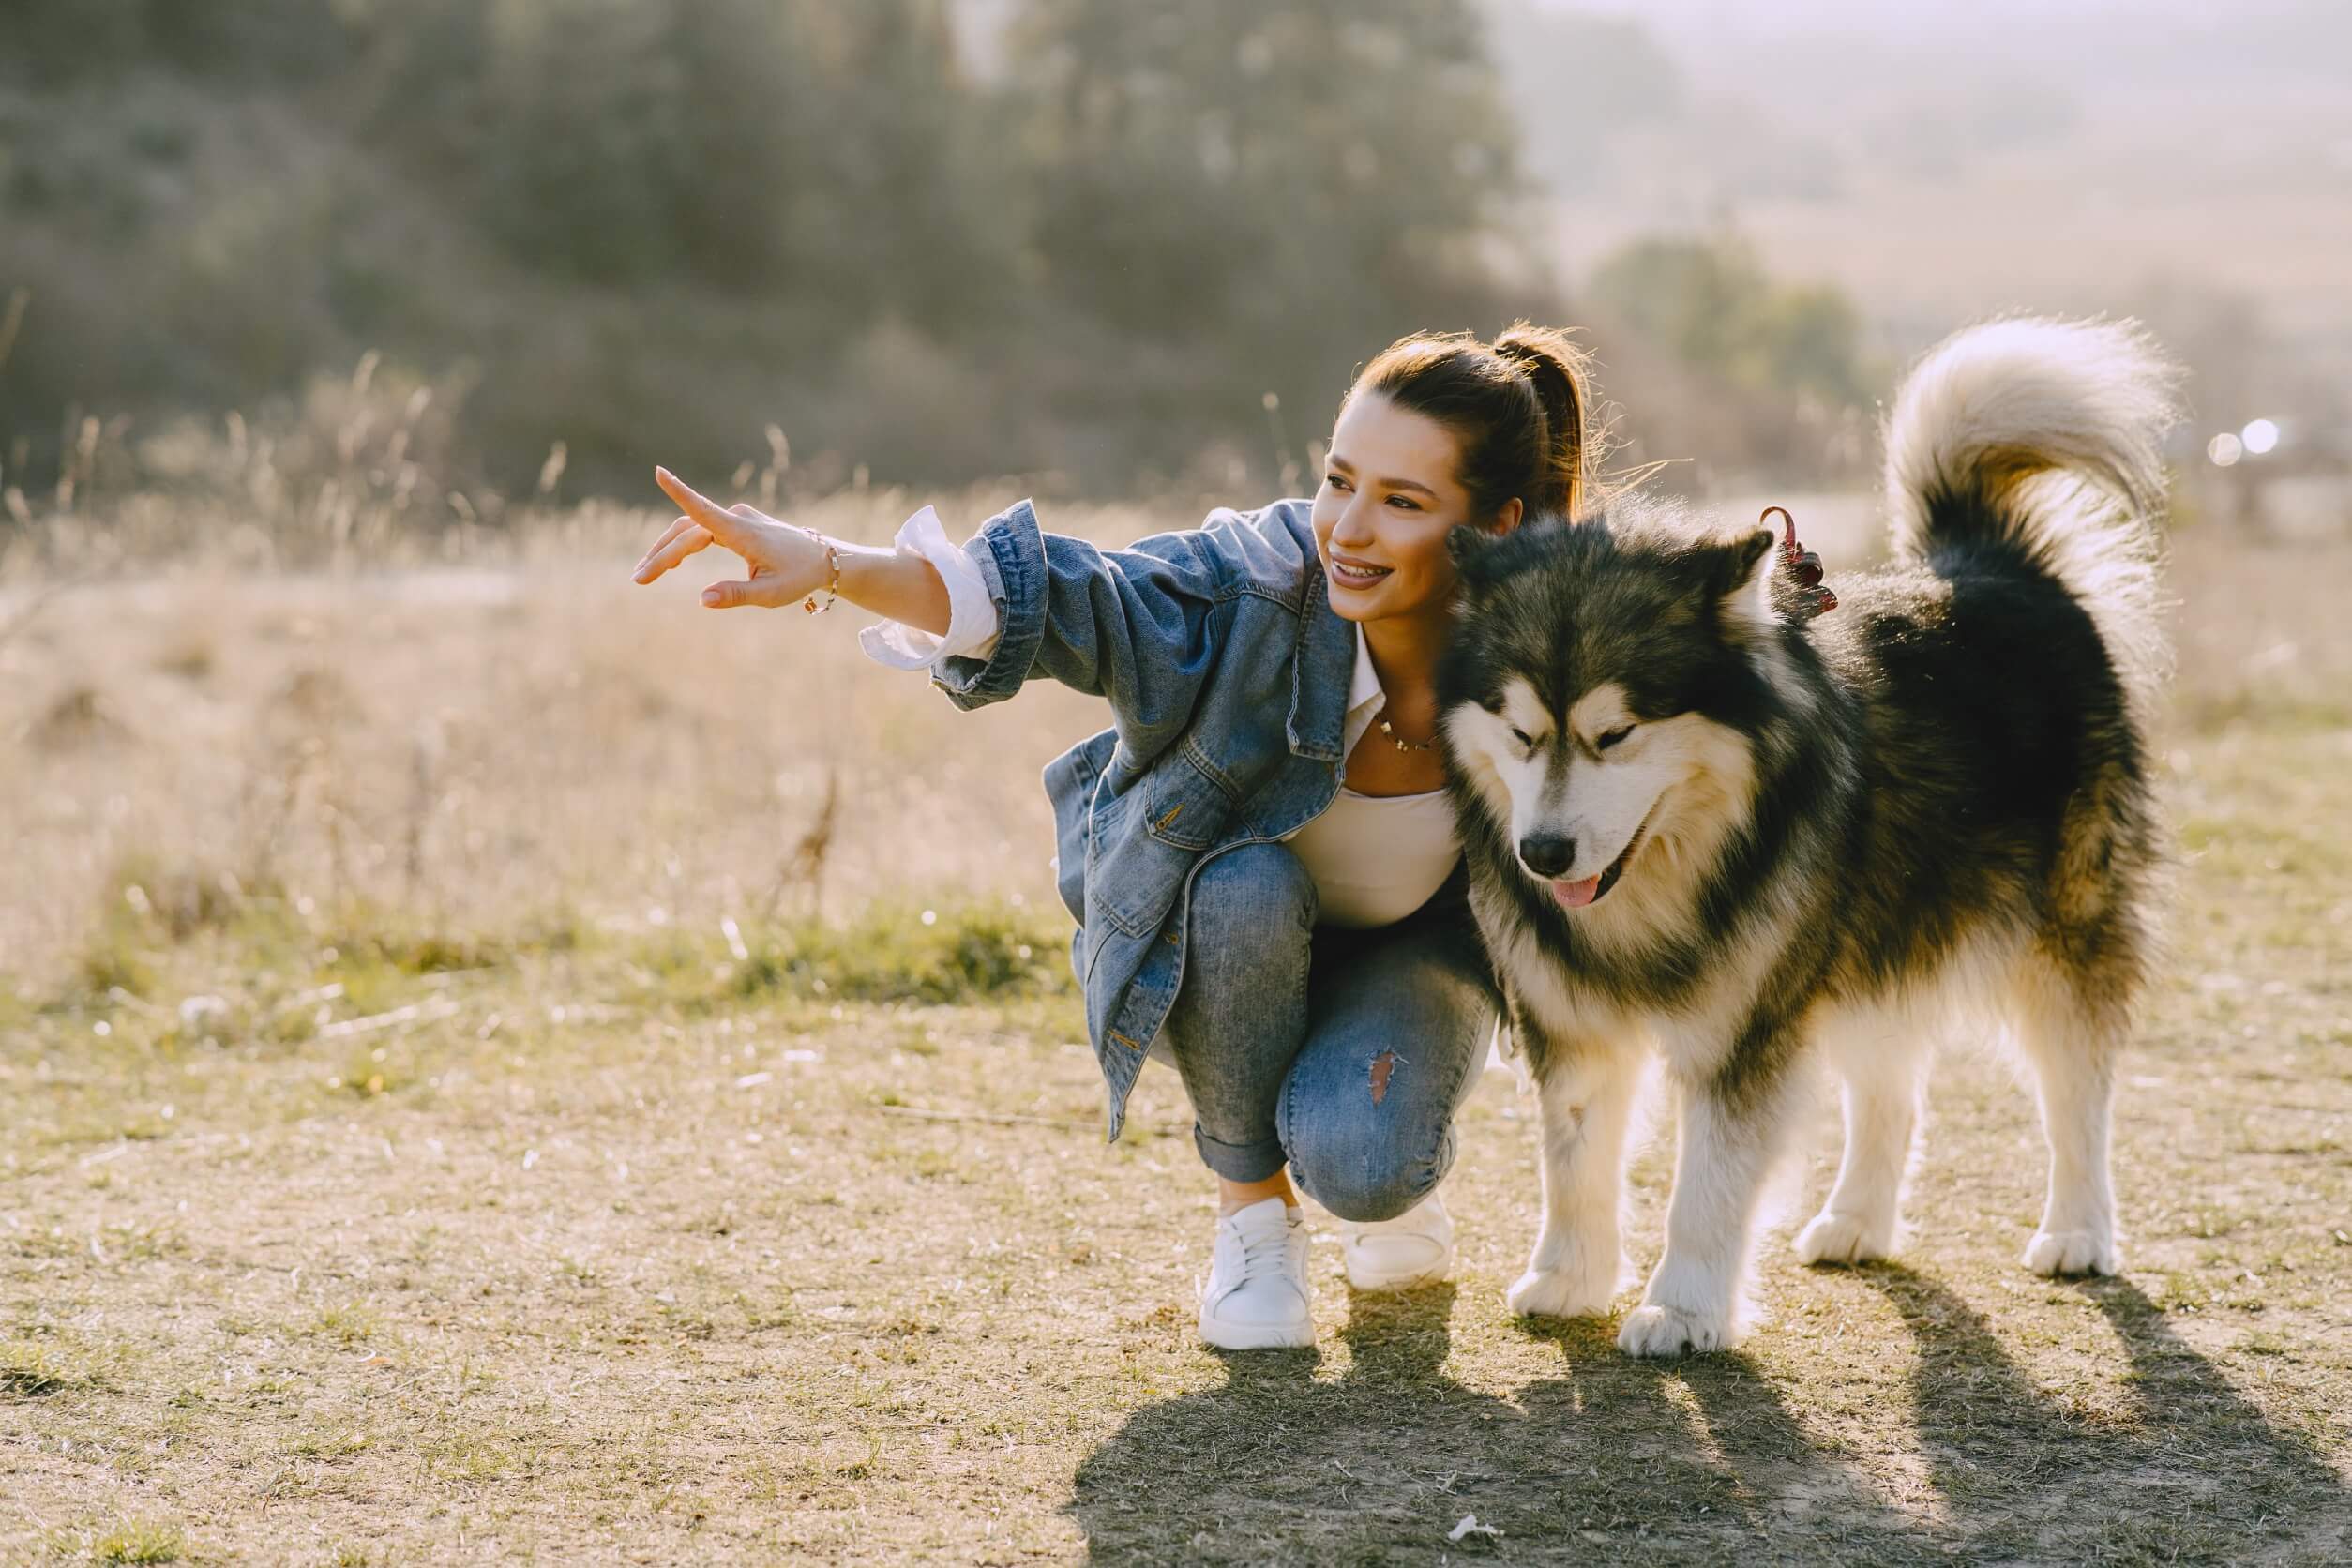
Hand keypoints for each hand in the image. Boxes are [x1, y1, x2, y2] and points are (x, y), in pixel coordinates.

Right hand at [631, 466, 827, 608]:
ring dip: (666, 550)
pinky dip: (681, 545)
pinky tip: (667, 562)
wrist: (824, 559)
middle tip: (638, 579)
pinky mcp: (736, 523)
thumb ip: (736, 596)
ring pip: (690, 531)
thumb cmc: (799, 576)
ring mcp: (736, 518)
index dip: (680, 492)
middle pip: (686, 532)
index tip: (659, 472)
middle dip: (660, 555)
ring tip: (644, 573)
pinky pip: (700, 530)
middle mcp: (736, 519)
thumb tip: (702, 599)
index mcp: (742, 531)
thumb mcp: (771, 594)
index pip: (703, 510)